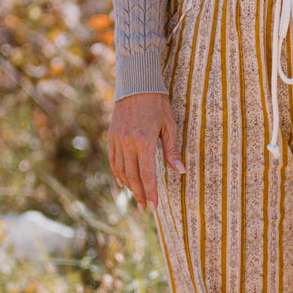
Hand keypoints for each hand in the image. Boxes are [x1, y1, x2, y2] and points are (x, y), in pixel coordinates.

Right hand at [108, 92, 184, 210]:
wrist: (136, 83)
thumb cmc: (157, 103)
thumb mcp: (170, 126)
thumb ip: (172, 150)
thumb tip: (181, 171)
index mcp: (144, 141)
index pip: (148, 174)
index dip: (151, 192)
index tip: (154, 207)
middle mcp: (128, 143)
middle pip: (133, 176)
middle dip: (140, 194)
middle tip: (144, 209)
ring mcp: (117, 140)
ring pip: (121, 170)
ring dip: (129, 186)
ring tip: (136, 198)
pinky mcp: (112, 136)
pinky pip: (113, 160)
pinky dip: (117, 173)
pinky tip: (122, 182)